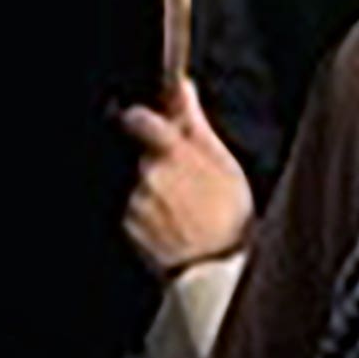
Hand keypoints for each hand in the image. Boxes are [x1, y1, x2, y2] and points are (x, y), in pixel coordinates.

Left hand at [118, 78, 255, 275]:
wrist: (219, 272)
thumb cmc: (230, 217)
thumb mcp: (223, 164)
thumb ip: (194, 121)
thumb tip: (181, 85)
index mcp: (172, 154)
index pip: (140, 119)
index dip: (143, 119)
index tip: (148, 123)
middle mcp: (148, 175)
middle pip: (141, 154)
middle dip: (156, 161)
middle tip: (185, 183)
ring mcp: (136, 202)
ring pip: (138, 182)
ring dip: (153, 189)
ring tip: (182, 209)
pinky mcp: (128, 226)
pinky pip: (133, 209)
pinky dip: (147, 213)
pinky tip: (171, 225)